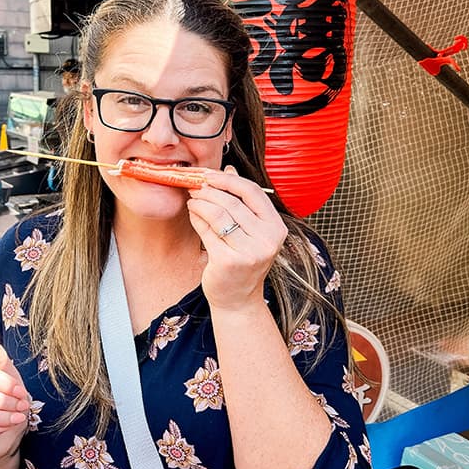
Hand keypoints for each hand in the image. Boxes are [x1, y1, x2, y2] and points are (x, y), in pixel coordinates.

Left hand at [186, 166, 286, 308]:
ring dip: (200, 203)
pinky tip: (192, 214)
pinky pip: (207, 231)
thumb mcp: (249, 230)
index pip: (252, 192)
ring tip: (192, 200)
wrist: (237, 300)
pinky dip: (196, 218)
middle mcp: (267, 240)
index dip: (228, 179)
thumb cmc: (242, 261)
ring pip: (218, 214)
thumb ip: (241, 201)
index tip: (210, 174)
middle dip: (209, 190)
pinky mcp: (228, 261)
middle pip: (232, 202)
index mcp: (276, 228)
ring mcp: (249, 252)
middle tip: (194, 186)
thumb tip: (230, 168)